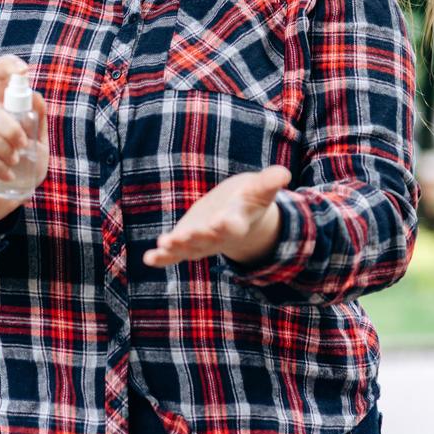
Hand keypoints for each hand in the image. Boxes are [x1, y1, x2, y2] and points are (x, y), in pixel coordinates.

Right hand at [0, 54, 49, 236]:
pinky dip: (0, 165)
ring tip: (14, 162)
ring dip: (6, 148)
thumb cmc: (17, 166)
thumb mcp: (36, 143)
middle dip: (12, 128)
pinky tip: (7, 173)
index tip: (24, 71)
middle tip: (22, 146)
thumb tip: (35, 95)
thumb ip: (37, 120)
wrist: (0, 200)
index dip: (8, 66)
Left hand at [145, 165, 292, 267]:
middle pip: (208, 238)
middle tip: (185, 236)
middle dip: (197, 237)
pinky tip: (149, 259)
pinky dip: (162, 258)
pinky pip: (173, 254)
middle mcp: (218, 236)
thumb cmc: (250, 199)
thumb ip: (269, 182)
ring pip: (188, 248)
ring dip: (176, 247)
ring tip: (164, 244)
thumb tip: (284, 174)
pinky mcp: (185, 242)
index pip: (234, 224)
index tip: (224, 222)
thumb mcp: (260, 188)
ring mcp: (201, 241)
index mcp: (237, 221)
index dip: (228, 224)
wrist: (239, 216)